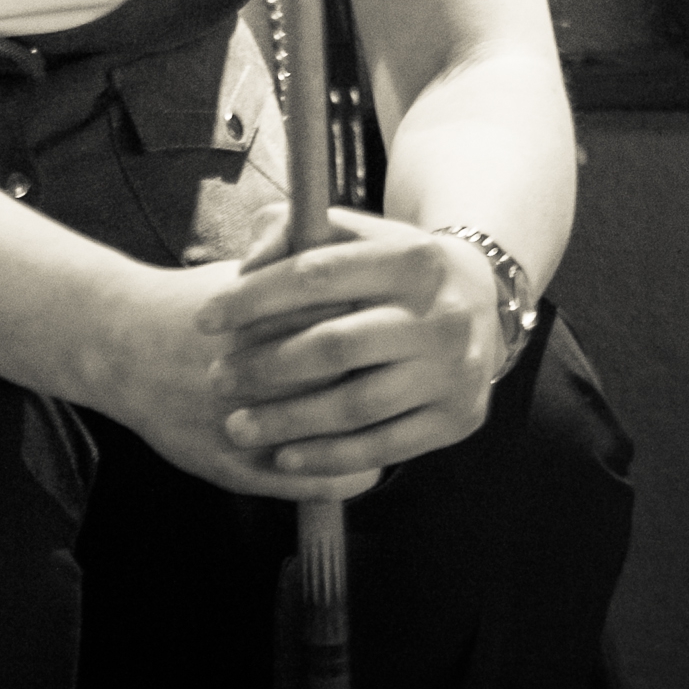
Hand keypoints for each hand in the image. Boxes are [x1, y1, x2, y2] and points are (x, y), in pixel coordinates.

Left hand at [192, 205, 501, 495]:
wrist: (482, 300)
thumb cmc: (390, 267)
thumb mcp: (356, 232)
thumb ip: (294, 231)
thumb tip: (248, 265)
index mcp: (412, 258)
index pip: (317, 275)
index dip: (254, 298)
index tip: (207, 319)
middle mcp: (439, 315)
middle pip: (334, 346)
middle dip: (265, 366)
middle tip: (217, 378)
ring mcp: (452, 372)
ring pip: (356, 406)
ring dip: (287, 421)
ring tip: (237, 425)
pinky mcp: (456, 418)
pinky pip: (383, 446)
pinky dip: (330, 456)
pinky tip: (285, 457)